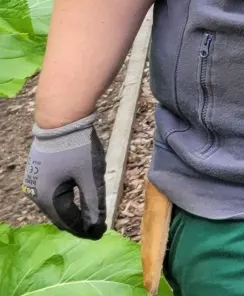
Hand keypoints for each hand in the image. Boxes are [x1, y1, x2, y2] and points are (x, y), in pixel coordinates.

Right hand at [24, 113, 106, 239]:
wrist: (61, 118)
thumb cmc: (77, 147)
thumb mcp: (90, 176)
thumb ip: (93, 203)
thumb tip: (96, 226)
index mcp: (47, 197)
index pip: (68, 222)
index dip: (84, 230)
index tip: (99, 235)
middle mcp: (36, 193)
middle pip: (59, 215)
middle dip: (77, 222)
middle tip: (95, 228)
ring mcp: (34, 181)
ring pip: (54, 204)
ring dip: (70, 211)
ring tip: (88, 216)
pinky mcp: (38, 171)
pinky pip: (52, 192)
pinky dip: (65, 199)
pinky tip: (76, 199)